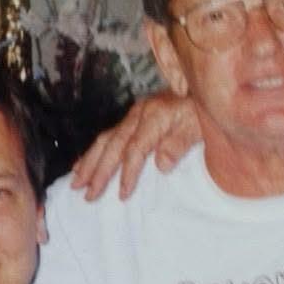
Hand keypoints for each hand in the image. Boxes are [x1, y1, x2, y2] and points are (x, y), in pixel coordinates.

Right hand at [71, 90, 201, 200]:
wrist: (207, 89)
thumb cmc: (203, 112)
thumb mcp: (199, 126)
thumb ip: (180, 143)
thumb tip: (161, 165)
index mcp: (155, 116)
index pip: (135, 149)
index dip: (128, 173)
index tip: (122, 195)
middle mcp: (139, 114)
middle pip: (113, 145)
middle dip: (99, 172)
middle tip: (88, 194)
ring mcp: (134, 115)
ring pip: (105, 140)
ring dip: (89, 163)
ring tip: (76, 182)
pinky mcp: (132, 117)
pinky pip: (107, 136)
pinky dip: (93, 153)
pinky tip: (82, 165)